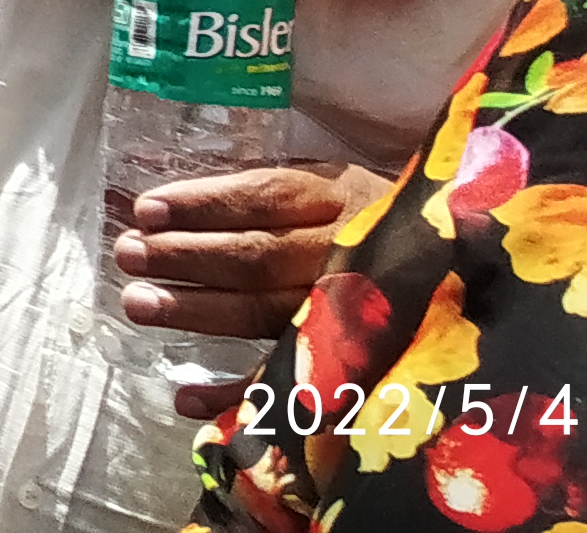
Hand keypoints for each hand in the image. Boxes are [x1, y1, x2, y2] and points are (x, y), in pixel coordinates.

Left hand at [118, 165, 377, 418]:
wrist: (457, 267)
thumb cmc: (369, 219)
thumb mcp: (333, 185)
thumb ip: (269, 191)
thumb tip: (171, 202)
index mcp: (340, 199)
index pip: (264, 197)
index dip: (204, 204)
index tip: (147, 210)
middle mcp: (345, 254)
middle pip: (256, 256)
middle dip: (187, 257)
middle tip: (129, 254)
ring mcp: (349, 313)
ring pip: (265, 313)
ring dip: (197, 311)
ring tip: (138, 304)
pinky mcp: (352, 364)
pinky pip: (292, 382)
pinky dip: (237, 395)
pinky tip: (186, 400)